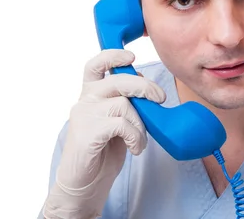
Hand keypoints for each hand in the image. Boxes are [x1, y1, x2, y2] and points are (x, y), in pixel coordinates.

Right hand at [43, 49, 166, 218]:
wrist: (83, 187)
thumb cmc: (102, 154)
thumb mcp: (117, 122)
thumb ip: (125, 103)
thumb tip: (144, 83)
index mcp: (90, 95)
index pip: (95, 65)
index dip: (113, 56)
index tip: (131, 56)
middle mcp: (84, 101)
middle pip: (118, 80)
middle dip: (144, 87)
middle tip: (160, 98)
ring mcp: (84, 116)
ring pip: (124, 104)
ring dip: (141, 124)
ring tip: (140, 140)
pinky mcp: (87, 133)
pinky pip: (121, 124)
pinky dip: (135, 136)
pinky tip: (135, 148)